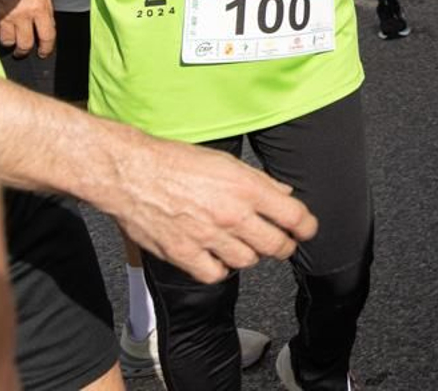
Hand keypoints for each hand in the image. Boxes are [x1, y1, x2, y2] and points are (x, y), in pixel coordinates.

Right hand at [0, 0, 55, 58]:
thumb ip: (45, 8)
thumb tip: (46, 25)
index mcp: (39, 8)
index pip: (47, 36)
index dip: (46, 48)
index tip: (44, 53)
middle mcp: (22, 15)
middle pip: (25, 44)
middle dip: (25, 50)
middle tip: (23, 51)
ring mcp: (3, 17)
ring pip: (7, 41)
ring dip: (10, 41)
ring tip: (11, 37)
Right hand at [106, 129, 317, 282]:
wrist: (131, 173)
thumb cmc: (176, 162)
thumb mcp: (226, 162)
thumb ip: (259, 181)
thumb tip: (284, 194)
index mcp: (247, 188)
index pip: (294, 215)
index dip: (306, 227)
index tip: (306, 230)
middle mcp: (232, 215)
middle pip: (276, 246)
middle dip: (284, 246)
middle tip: (281, 244)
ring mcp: (208, 237)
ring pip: (247, 262)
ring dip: (250, 256)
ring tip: (243, 245)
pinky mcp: (184, 254)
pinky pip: (214, 275)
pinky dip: (220, 270)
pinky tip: (217, 259)